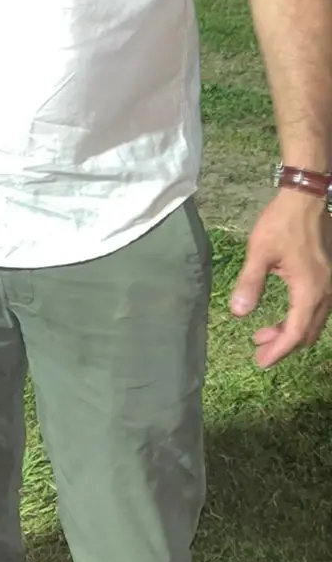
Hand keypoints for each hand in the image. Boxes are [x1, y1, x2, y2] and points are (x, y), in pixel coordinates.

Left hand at [231, 190, 331, 366]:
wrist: (306, 200)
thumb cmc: (281, 224)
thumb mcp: (260, 252)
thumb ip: (250, 283)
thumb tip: (238, 313)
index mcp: (309, 291)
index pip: (294, 333)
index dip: (277, 351)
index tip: (260, 362)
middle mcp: (325, 294)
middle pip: (306, 332)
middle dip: (282, 343)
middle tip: (258, 347)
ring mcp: (330, 286)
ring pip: (313, 322)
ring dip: (290, 330)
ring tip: (264, 333)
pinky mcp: (328, 278)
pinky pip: (316, 309)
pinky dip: (299, 317)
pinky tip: (282, 313)